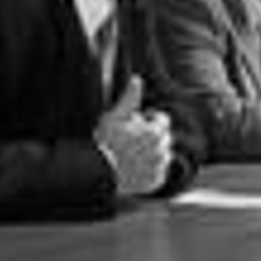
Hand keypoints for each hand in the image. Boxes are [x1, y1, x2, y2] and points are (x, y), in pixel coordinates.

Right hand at [95, 76, 172, 195]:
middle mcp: (161, 150)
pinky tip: (135, 167)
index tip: (137, 122)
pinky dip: (151, 170)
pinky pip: (159, 172)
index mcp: (155, 132)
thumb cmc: (105, 142)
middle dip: (151, 135)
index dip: (149, 119)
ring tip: (133, 154)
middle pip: (163, 137)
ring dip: (153, 152)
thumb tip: (137, 79)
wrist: (97, 173)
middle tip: (132, 139)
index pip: (163, 119)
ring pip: (162, 155)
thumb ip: (130, 98)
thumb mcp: (115, 116)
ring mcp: (159, 167)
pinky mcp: (155, 182)